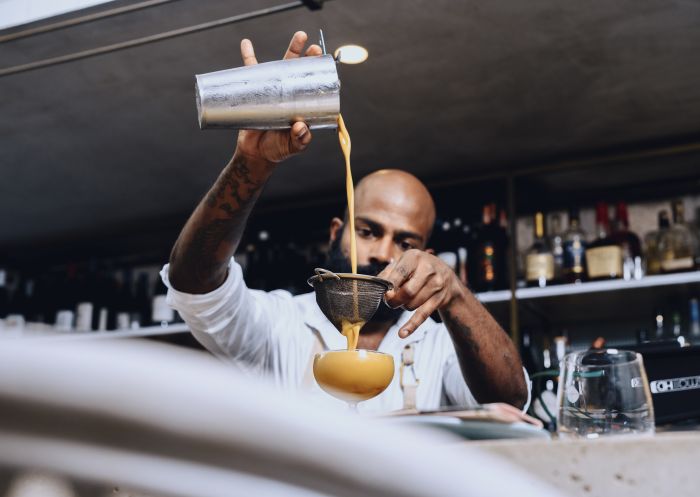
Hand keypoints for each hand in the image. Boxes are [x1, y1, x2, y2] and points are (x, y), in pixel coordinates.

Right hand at [236, 31, 322, 162]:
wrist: (255, 154)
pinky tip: (246, 43)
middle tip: (314, 47)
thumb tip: (301, 126)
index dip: (321, 76)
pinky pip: (251, 71)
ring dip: (291, 50)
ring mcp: (274, 92)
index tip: (327, 66)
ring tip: (300, 36)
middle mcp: (290, 95)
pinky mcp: (256, 91)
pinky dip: (248, 57)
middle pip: (301, 71)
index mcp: (302, 106)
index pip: (314, 87)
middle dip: (309, 58)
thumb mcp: (292, 147)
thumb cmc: (277, 150)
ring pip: (282, 66)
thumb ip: (299, 140)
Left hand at [378, 250, 463, 337]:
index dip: (390, 285)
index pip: (400, 273)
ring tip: (404, 301)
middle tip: (390, 302)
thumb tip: (378, 286)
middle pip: (407, 292)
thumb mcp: (404, 264)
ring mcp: (436, 284)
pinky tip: (402, 333)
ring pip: (412, 304)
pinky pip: (422, 315)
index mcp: (414, 257)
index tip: (385, 293)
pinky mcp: (439, 299)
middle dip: (395, 300)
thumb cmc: (417, 269)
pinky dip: (411, 325)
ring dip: (403, 307)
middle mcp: (428, 269)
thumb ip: (388, 273)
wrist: (446, 276)